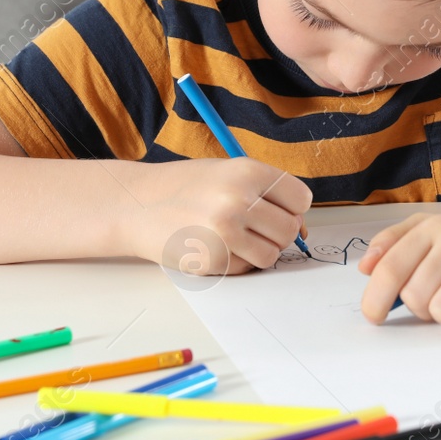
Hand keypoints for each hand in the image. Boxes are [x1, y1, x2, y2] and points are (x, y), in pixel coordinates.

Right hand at [118, 158, 311, 273]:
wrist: (137, 205)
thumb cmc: (186, 187)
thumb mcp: (228, 173)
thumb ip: (266, 193)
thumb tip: (303, 227)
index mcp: (247, 171)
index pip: (301, 199)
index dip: (292, 207)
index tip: (278, 209)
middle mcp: (239, 200)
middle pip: (290, 229)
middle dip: (278, 231)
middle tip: (253, 225)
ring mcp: (226, 233)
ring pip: (273, 254)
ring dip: (259, 249)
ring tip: (234, 236)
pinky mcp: (213, 260)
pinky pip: (248, 268)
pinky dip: (238, 261)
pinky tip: (216, 245)